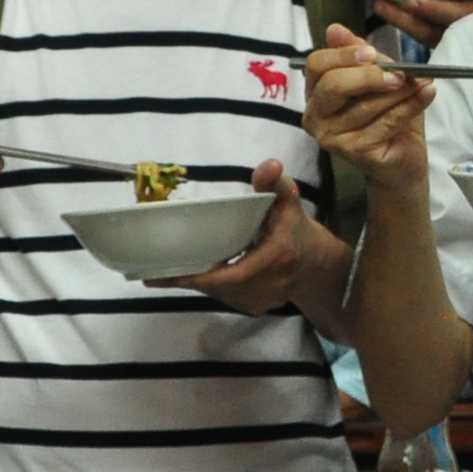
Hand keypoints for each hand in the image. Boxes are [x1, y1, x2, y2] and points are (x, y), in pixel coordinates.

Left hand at [155, 159, 332, 312]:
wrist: (318, 267)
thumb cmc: (297, 231)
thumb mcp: (288, 202)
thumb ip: (274, 184)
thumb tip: (269, 164)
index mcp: (276, 259)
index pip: (233, 276)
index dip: (200, 277)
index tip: (169, 273)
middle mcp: (268, 286)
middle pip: (218, 288)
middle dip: (187, 279)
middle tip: (154, 271)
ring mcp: (262, 301)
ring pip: (219, 295)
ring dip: (196, 284)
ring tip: (165, 273)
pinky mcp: (255, 307)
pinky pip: (224, 298)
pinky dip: (209, 288)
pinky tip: (192, 276)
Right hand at [305, 26, 433, 188]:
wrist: (402, 157)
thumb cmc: (386, 114)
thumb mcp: (376, 78)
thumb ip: (358, 55)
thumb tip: (335, 29)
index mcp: (316, 91)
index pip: (317, 64)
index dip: (344, 55)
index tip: (372, 53)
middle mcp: (316, 116)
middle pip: (334, 85)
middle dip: (370, 75)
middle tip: (400, 73)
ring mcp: (332, 138)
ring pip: (366, 105)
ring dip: (400, 91)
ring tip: (422, 82)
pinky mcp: (355, 153)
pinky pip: (386, 123)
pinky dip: (411, 105)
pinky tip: (428, 93)